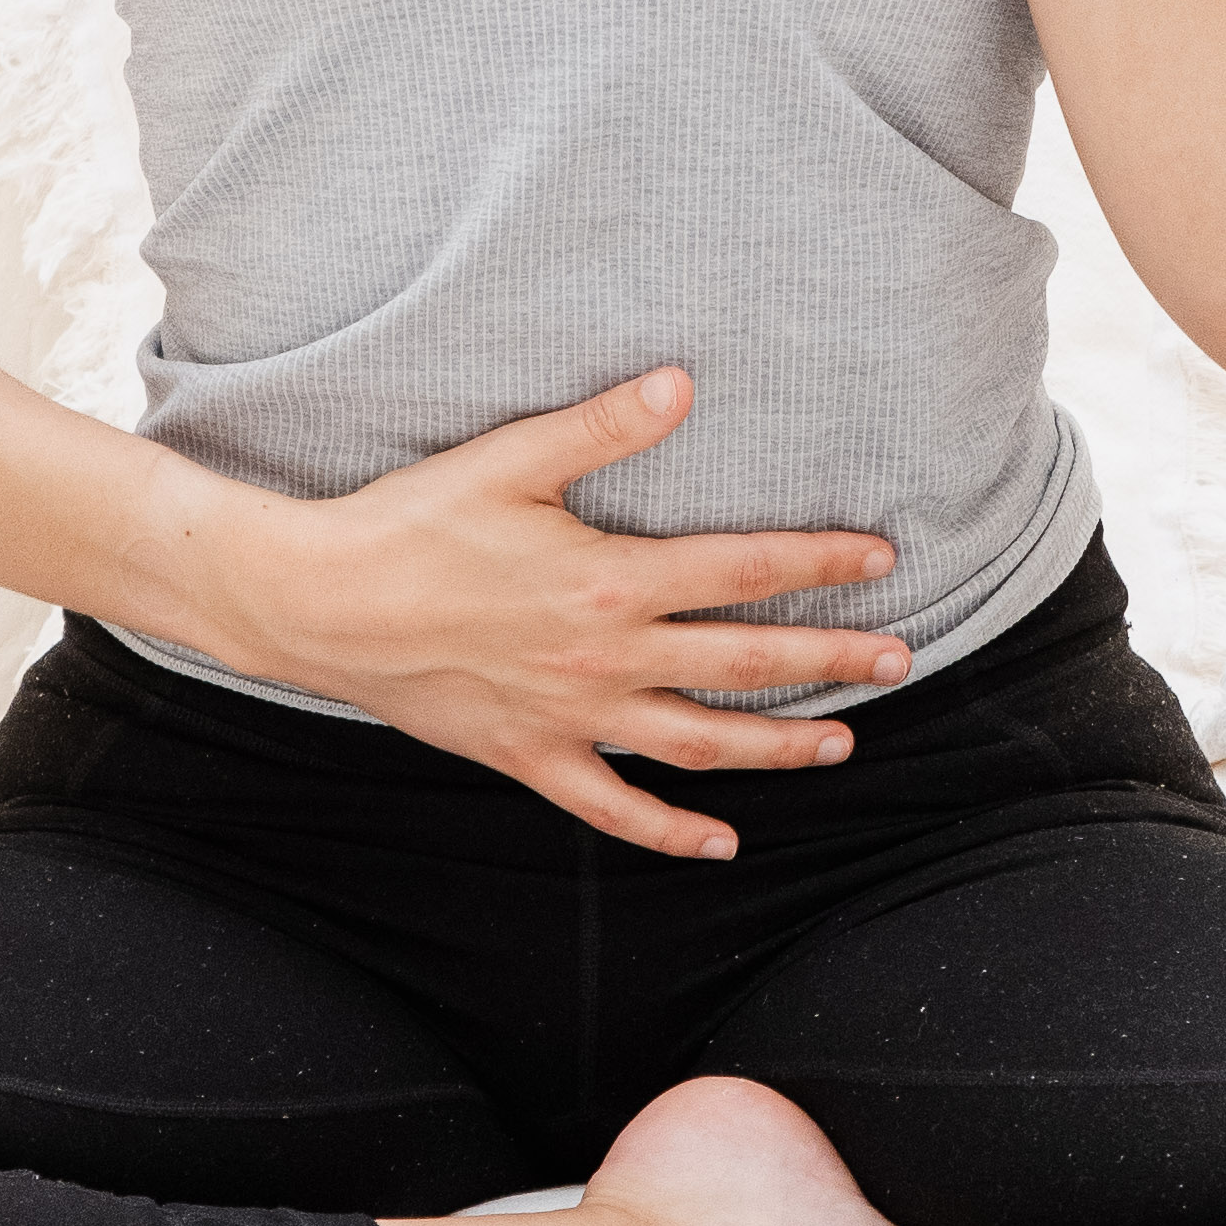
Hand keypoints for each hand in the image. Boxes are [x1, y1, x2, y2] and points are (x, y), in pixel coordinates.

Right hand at [161, 363, 901, 856]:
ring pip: (700, 743)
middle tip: (902, 658)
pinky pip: (615, 809)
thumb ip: (604, 425)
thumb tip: (683, 381)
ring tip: (841, 742)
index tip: (884, 558)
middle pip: (746, 663)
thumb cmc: (413, 522)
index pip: (744, 570)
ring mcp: (573, 718)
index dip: (821, 562)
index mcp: (612, 580)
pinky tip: (722, 844)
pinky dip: (672, 832)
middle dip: (832, 659)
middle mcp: (607, 659)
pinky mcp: (532, 758)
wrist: (322, 606)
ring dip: (778, 745)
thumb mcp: (510, 458)